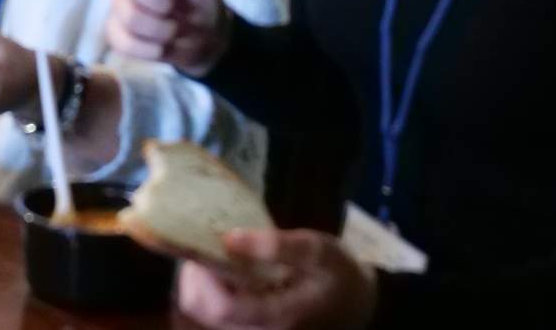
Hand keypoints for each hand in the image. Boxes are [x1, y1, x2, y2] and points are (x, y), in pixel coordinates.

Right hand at [106, 0, 231, 76]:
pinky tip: (161, 47)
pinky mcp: (117, 33)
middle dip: (160, 2)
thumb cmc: (203, 0)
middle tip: (175, 7)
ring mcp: (120, 7)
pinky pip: (121, 42)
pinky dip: (146, 49)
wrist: (207, 39)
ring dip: (160, 30)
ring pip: (128, 17)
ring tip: (174, 30)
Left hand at [177, 228, 377, 329]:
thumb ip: (275, 245)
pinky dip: (211, 292)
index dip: (200, 276)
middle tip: (208, 245)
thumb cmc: (339, 275)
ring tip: (219, 256)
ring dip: (202, 283)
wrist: (359, 305)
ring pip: (202, 315)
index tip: (204, 243)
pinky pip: (215, 315)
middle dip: (195, 276)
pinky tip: (228, 272)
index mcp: (278, 318)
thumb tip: (228, 238)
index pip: (219, 307)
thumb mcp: (318, 250)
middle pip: (201, 313)